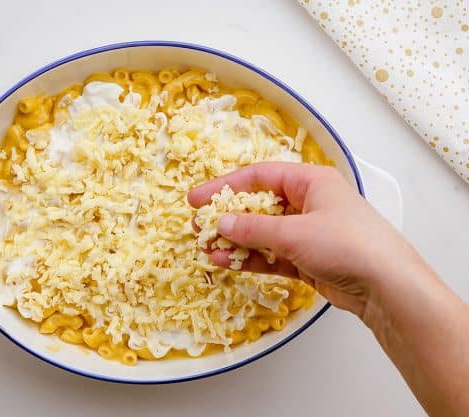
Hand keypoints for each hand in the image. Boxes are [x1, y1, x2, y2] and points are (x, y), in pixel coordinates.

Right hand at [188, 162, 421, 320]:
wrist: (387, 287)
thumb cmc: (347, 245)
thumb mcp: (294, 233)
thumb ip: (254, 228)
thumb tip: (222, 223)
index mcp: (310, 181)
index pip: (258, 177)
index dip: (224, 186)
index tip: (197, 199)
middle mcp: (308, 203)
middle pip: (258, 205)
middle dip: (228, 217)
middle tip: (200, 227)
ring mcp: (307, 232)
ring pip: (262, 233)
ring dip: (235, 241)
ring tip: (207, 249)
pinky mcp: (307, 259)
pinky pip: (271, 255)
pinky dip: (250, 258)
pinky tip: (228, 262)